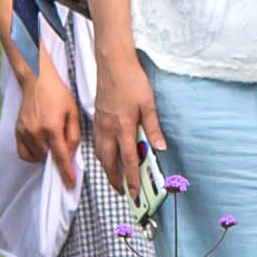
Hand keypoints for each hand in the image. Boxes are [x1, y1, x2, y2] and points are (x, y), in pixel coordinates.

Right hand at [12, 49, 84, 180]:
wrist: (36, 79)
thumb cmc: (57, 93)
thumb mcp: (72, 112)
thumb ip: (73, 136)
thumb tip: (70, 154)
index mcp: (52, 128)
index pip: (60, 158)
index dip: (66, 173)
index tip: (70, 184)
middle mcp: (36, 133)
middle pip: (48, 158)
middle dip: (57, 155)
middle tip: (61, 139)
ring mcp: (24, 133)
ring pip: (36, 157)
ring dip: (45, 153)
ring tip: (50, 137)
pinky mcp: (17, 131)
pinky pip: (23, 153)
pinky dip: (32, 153)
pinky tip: (39, 144)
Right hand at [90, 57, 165, 199]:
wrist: (113, 63)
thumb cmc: (131, 81)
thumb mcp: (148, 104)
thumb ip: (153, 128)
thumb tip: (160, 147)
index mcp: (123, 127)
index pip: (128, 160)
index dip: (131, 179)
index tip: (134, 193)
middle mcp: (108, 129)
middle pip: (109, 162)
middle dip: (115, 180)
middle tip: (123, 191)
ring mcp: (100, 124)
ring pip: (100, 154)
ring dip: (107, 168)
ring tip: (115, 178)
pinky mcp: (96, 118)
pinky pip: (96, 143)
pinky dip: (101, 154)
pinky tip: (107, 155)